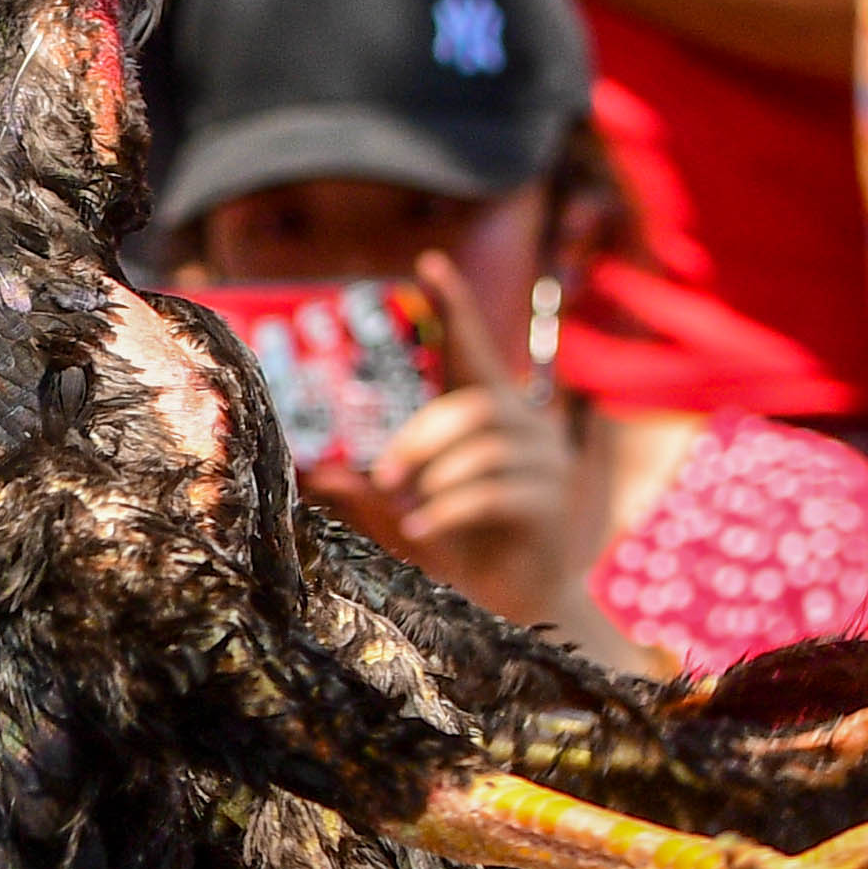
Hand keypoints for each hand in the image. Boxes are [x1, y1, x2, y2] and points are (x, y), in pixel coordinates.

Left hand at [358, 250, 589, 623]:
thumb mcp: (406, 515)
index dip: (456, 306)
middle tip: (382, 476)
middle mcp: (525, 428)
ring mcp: (546, 464)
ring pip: (486, 447)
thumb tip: (316, 475)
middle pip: (471, 406)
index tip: (429, 263)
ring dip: (436, 475)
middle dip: (420, 437)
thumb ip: (368, 495)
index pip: (472, 350)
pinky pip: (497, 493)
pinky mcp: (551, 504)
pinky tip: (420, 530)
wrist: (517, 605)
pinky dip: (450, 509)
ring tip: (405, 508)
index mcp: (490, 416)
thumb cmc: (462, 550)